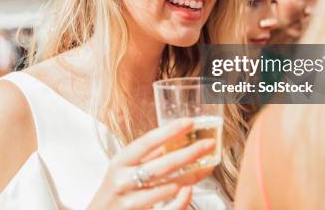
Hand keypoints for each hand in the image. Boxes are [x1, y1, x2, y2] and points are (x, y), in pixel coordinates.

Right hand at [87, 118, 215, 209]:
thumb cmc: (115, 191)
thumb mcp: (123, 169)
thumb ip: (146, 156)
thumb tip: (176, 138)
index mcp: (119, 162)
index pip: (146, 143)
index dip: (169, 132)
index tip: (189, 122)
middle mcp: (122, 182)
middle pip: (162, 165)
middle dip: (189, 153)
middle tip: (209, 144)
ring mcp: (130, 203)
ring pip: (168, 188)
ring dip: (191, 176)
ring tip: (206, 165)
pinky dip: (182, 200)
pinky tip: (189, 189)